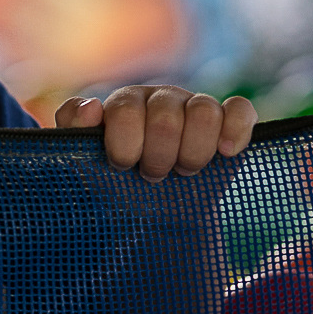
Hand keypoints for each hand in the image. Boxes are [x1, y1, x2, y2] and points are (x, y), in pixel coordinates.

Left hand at [55, 86, 256, 182]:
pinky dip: (235, 129)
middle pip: (166, 115)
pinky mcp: (227, 125)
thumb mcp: (80, 159)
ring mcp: (195, 108)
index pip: (126, 108)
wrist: (149, 215)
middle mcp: (161, 99)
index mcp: (125, 102)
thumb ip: (72, 129)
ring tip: (183, 172)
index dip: (125, 144)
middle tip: (152, 176)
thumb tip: (93, 108)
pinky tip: (225, 153)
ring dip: (192, 151)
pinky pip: (240, 110)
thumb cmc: (110, 182)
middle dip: (158, 156)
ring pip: (204, 110)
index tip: (122, 167)